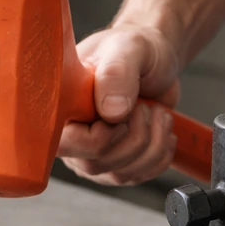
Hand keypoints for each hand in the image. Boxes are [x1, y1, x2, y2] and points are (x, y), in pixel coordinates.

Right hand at [58, 24, 180, 185]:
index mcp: (62, 108)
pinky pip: (140, 176)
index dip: (101, 136)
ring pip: (122, 174)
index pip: (67, 145)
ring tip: (156, 112)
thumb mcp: (128, 48)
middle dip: (134, 137)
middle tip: (144, 106)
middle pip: (98, 164)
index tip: (121, 111)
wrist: (155, 61)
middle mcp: (73, 137)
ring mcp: (95, 155)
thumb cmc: (135, 50)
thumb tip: (111, 111)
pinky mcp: (119, 165)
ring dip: (153, 143)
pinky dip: (161, 154)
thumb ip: (116, 73)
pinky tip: (162, 129)